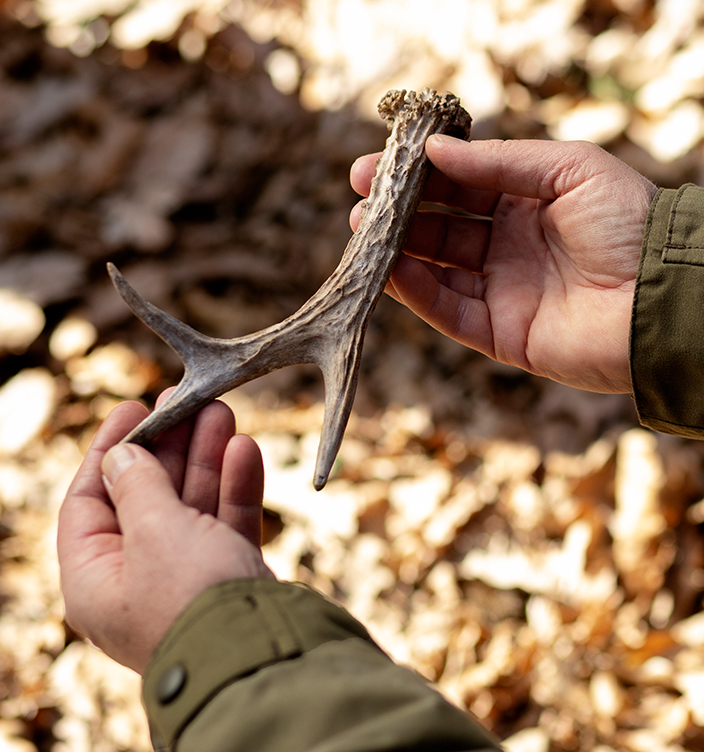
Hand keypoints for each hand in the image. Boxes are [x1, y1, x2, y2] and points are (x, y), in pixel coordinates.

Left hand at [58, 392, 273, 673]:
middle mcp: (135, 579)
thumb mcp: (154, 531)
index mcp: (94, 579)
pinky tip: (245, 450)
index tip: (132, 406)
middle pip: (145, 496)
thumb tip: (120, 457)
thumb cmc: (193, 597)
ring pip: (190, 505)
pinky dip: (234, 488)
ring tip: (222, 410)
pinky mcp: (227, 578)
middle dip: (168, 445)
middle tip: (184, 399)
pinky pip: (224, 524)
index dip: (109, 448)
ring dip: (206, 457)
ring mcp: (184, 579)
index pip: (88, 501)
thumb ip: (138, 485)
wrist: (263, 659)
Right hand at [350, 136, 656, 393]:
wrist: (659, 301)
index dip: (419, 177)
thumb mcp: (569, 170)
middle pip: (441, 227)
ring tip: (363, 233)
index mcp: (528, 204)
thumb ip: (499, 162)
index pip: (460, 186)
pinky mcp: (498, 332)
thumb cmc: (629, 225)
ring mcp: (501, 290)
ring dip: (398, 252)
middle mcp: (509, 247)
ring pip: (436, 269)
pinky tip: (391, 269)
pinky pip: (447, 309)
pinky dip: (417, 291)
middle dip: (399, 215)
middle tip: (360, 203)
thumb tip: (435, 151)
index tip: (375, 167)